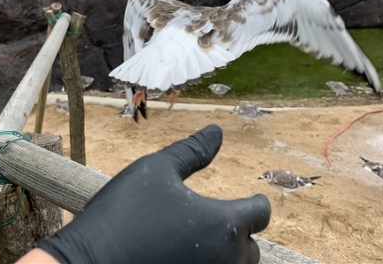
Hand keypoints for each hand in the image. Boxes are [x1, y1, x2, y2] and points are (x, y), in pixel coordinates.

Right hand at [36, 124, 270, 263]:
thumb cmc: (123, 213)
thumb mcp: (156, 170)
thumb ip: (193, 151)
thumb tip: (217, 130)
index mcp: (225, 224)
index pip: (260, 213)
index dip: (255, 202)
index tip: (250, 199)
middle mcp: (227, 260)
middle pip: (251, 248)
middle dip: (239, 233)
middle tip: (214, 221)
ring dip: (227, 255)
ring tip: (200, 242)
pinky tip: (184, 256)